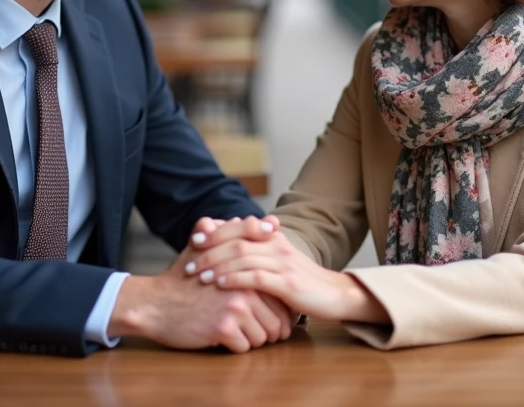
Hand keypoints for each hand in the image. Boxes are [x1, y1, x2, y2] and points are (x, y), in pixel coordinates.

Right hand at [107, 220, 293, 351]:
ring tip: (240, 333)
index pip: (280, 294)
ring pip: (264, 336)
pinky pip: (245, 347)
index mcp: (245, 266)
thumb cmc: (183, 278)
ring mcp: (234, 306)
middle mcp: (244, 283)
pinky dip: (237, 347)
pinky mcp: (223, 328)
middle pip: (278, 319)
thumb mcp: (205, 247)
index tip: (278, 314)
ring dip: (254, 340)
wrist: (155, 304)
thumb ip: (232, 234)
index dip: (282, 309)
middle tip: (261, 331)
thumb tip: (261, 220)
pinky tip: (224, 338)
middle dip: (271, 329)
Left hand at [187, 216, 387, 323]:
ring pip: (242, 257)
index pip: (240, 227)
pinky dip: (234, 279)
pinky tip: (219, 284)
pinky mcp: (287, 283)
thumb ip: (256, 252)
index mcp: (274, 237)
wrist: (335, 295)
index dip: (215, 232)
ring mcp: (283, 263)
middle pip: (236, 241)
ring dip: (217, 265)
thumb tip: (228, 246)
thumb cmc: (301, 281)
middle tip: (189, 261)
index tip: (194, 239)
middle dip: (210, 251)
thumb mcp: (278, 262)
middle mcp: (277, 245)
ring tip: (198, 274)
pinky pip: (255, 277)